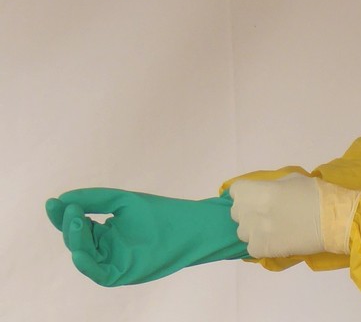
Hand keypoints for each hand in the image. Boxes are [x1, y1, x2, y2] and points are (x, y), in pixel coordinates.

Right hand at [46, 188, 248, 286]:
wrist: (193, 226)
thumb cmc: (161, 213)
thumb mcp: (123, 201)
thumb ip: (94, 200)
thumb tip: (61, 201)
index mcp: (106, 232)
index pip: (78, 225)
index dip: (63, 216)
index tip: (52, 203)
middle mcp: (107, 249)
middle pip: (78, 241)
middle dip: (70, 226)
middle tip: (71, 210)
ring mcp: (115, 262)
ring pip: (85, 256)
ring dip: (77, 240)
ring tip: (77, 220)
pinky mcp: (125, 274)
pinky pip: (100, 275)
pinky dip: (88, 266)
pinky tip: (79, 253)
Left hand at [228, 174, 360, 257]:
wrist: (333, 220)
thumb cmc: (316, 194)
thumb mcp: (292, 179)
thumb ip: (272, 186)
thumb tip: (264, 192)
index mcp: (258, 191)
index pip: (236, 191)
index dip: (246, 193)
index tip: (256, 196)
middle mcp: (252, 211)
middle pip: (237, 212)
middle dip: (249, 212)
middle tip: (267, 213)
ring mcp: (255, 232)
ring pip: (243, 232)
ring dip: (254, 230)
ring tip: (273, 229)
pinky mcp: (262, 249)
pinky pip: (252, 248)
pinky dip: (262, 246)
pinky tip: (276, 241)